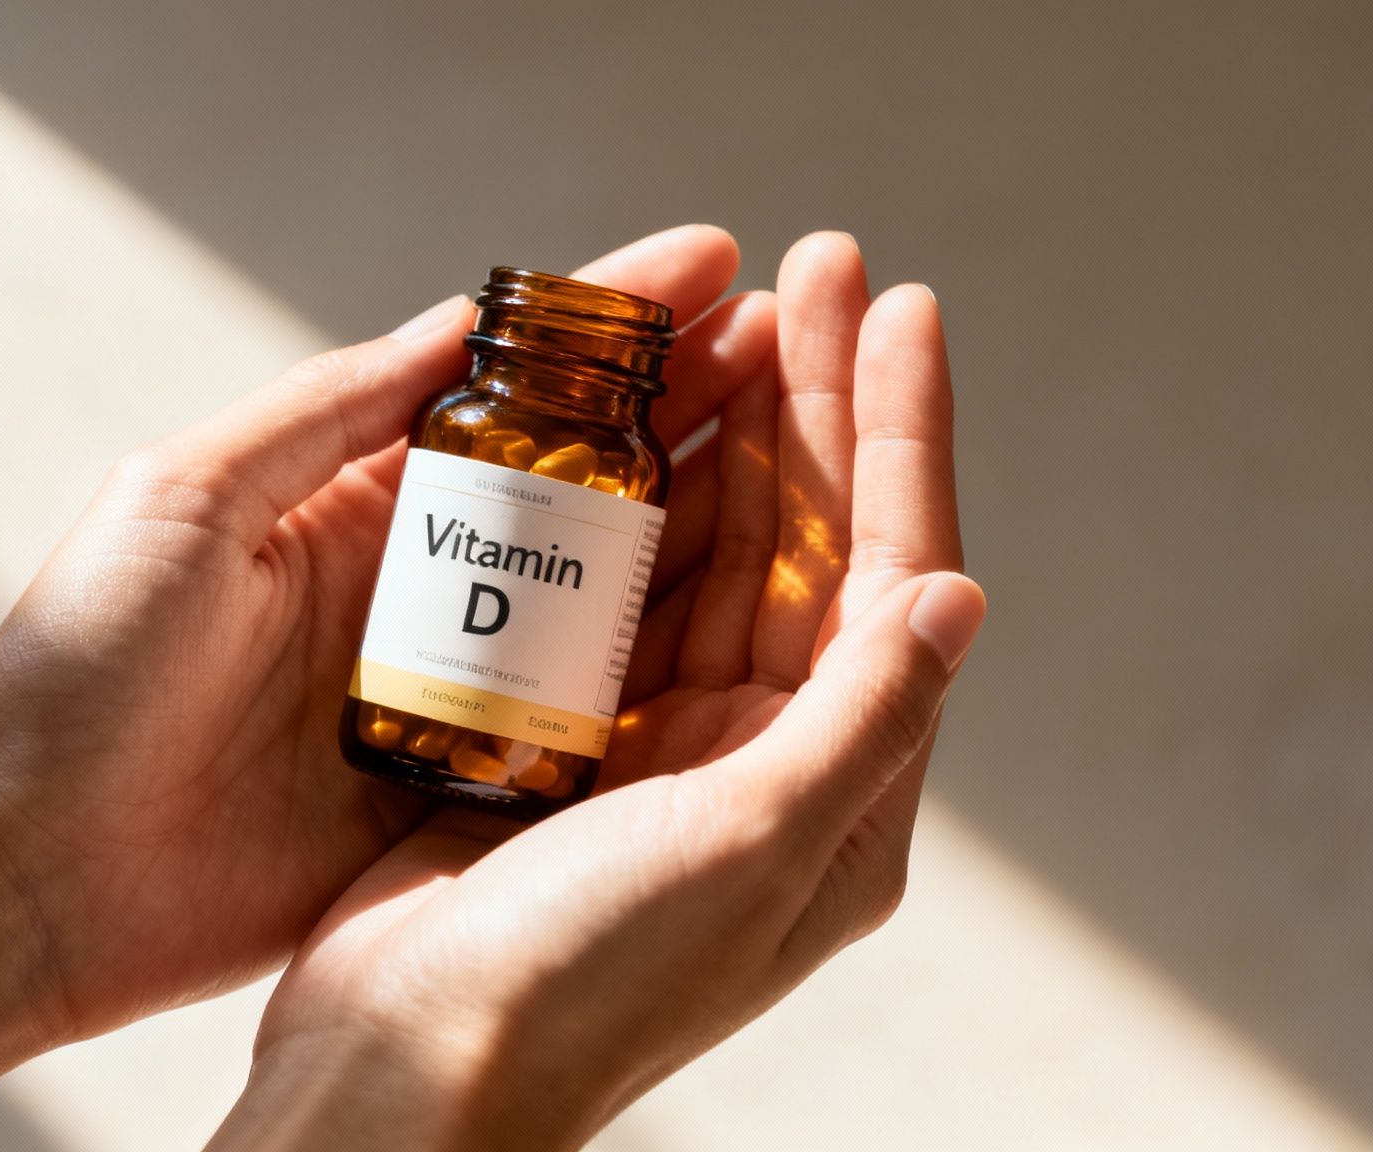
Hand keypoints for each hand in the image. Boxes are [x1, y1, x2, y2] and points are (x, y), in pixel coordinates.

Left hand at [0, 226, 760, 1036]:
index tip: (713, 266)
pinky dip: (669, 676)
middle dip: (696, 408)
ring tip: (810, 459)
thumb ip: (323, 410)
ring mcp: (447, 687)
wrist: (35, 871)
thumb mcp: (185, 495)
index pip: (510, 389)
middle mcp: (418, 585)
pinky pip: (584, 721)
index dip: (616, 323)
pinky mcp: (456, 786)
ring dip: (708, 524)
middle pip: (586, 480)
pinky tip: (753, 631)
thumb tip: (455, 321)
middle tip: (795, 349)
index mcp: (350, 500)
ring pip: (607, 593)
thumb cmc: (81, 671)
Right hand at [211, 234, 982, 1148]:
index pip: (893, 579)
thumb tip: (965, 595)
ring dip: (735, 435)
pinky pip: (624, 592)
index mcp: (837, 799)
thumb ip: (861, 723)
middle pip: (813, 546)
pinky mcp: (576, 743)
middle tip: (819, 266)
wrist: (407, 1064)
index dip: (900, 439)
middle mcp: (768, 765)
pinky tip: (634, 420)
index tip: (899, 311)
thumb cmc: (580, 984)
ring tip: (737, 311)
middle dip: (820, 404)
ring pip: (721, 556)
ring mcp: (669, 750)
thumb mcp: (746, 852)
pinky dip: (635, 503)